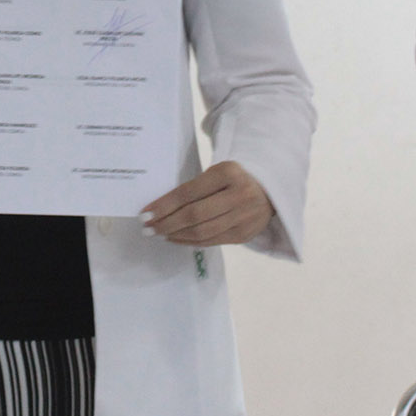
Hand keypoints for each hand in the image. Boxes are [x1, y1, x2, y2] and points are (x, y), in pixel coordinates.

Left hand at [141, 160, 275, 245]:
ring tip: (159, 232)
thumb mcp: (217, 173)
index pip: (189, 192)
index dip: (165, 204)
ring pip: (202, 232)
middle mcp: (238, 195)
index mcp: (228, 173)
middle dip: (166, 223)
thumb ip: (195, 187)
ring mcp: (244, 217)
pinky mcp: (244, 234)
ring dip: (175, 234)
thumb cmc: (234, 179)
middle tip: (148, 227)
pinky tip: (176, 238)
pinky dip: (189, 241)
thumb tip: (161, 208)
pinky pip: (211, 241)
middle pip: (194, 215)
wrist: (269, 191)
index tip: (145, 212)